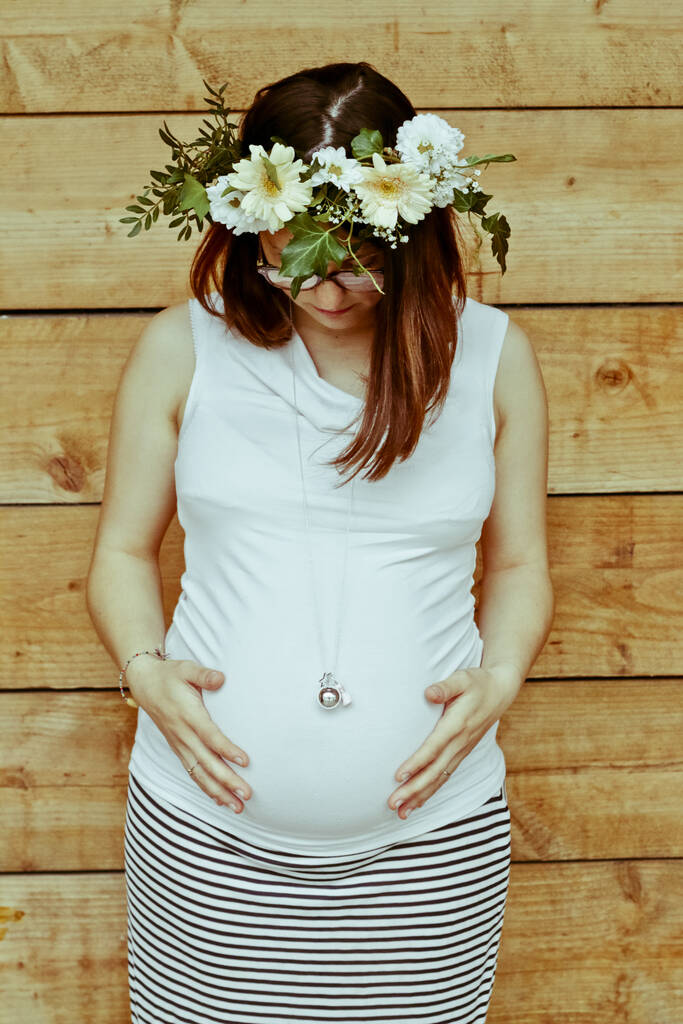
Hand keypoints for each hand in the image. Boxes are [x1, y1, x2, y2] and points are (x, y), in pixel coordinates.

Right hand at [126, 657, 251, 812]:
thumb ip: (204, 675)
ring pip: (199, 773)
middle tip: (246, 795)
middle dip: (227, 781)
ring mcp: (179, 744)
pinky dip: (205, 788)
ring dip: (218, 792)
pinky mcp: (178, 749)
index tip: (245, 761)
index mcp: (188, 715)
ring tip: (237, 807)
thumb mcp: (187, 669)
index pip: (210, 736)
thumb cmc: (171, 676)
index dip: (226, 749)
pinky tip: (220, 800)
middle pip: (207, 762)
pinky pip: (192, 772)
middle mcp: (183, 734)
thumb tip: (220, 678)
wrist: (146, 684)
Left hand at [387, 663, 521, 819]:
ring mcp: (461, 751)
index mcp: (457, 724)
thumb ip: (445, 686)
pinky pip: (444, 777)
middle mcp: (460, 742)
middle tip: (393, 803)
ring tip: (400, 812)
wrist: (500, 692)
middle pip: (434, 771)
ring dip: (420, 796)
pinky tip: (416, 804)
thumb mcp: (462, 678)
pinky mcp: (461, 754)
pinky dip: (430, 792)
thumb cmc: (478, 683)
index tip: (399, 776)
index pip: (434, 747)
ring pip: (439, 779)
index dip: (417, 762)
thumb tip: (428, 693)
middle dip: (414, 789)